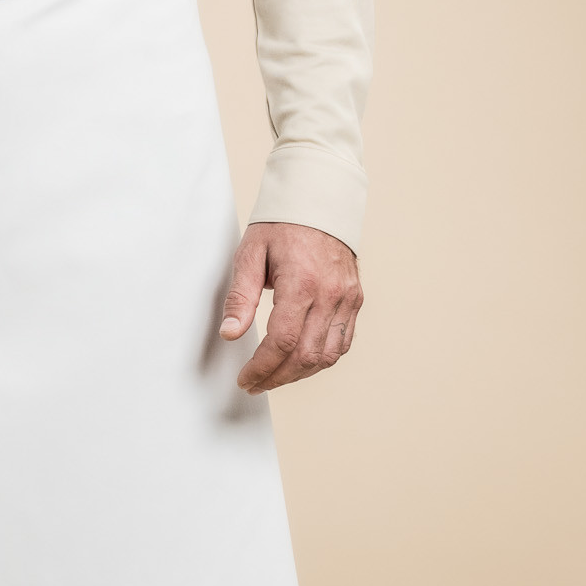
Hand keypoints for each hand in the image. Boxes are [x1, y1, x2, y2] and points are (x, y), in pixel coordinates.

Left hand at [220, 221, 362, 393]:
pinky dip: (322, 358)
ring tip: (275, 376)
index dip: (261, 368)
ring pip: (328, 355)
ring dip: (300, 374)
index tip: (245, 379)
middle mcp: (330, 294)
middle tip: (255, 384)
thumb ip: (240, 297)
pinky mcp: (355, 299)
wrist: (319, 201)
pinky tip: (301, 361)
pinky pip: (343, 342)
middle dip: (277, 378)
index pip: (282, 342)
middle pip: (305, 356)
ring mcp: (347, 298)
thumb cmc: (282, 224)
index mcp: (301, 283)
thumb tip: (230, 333)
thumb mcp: (250, 254)